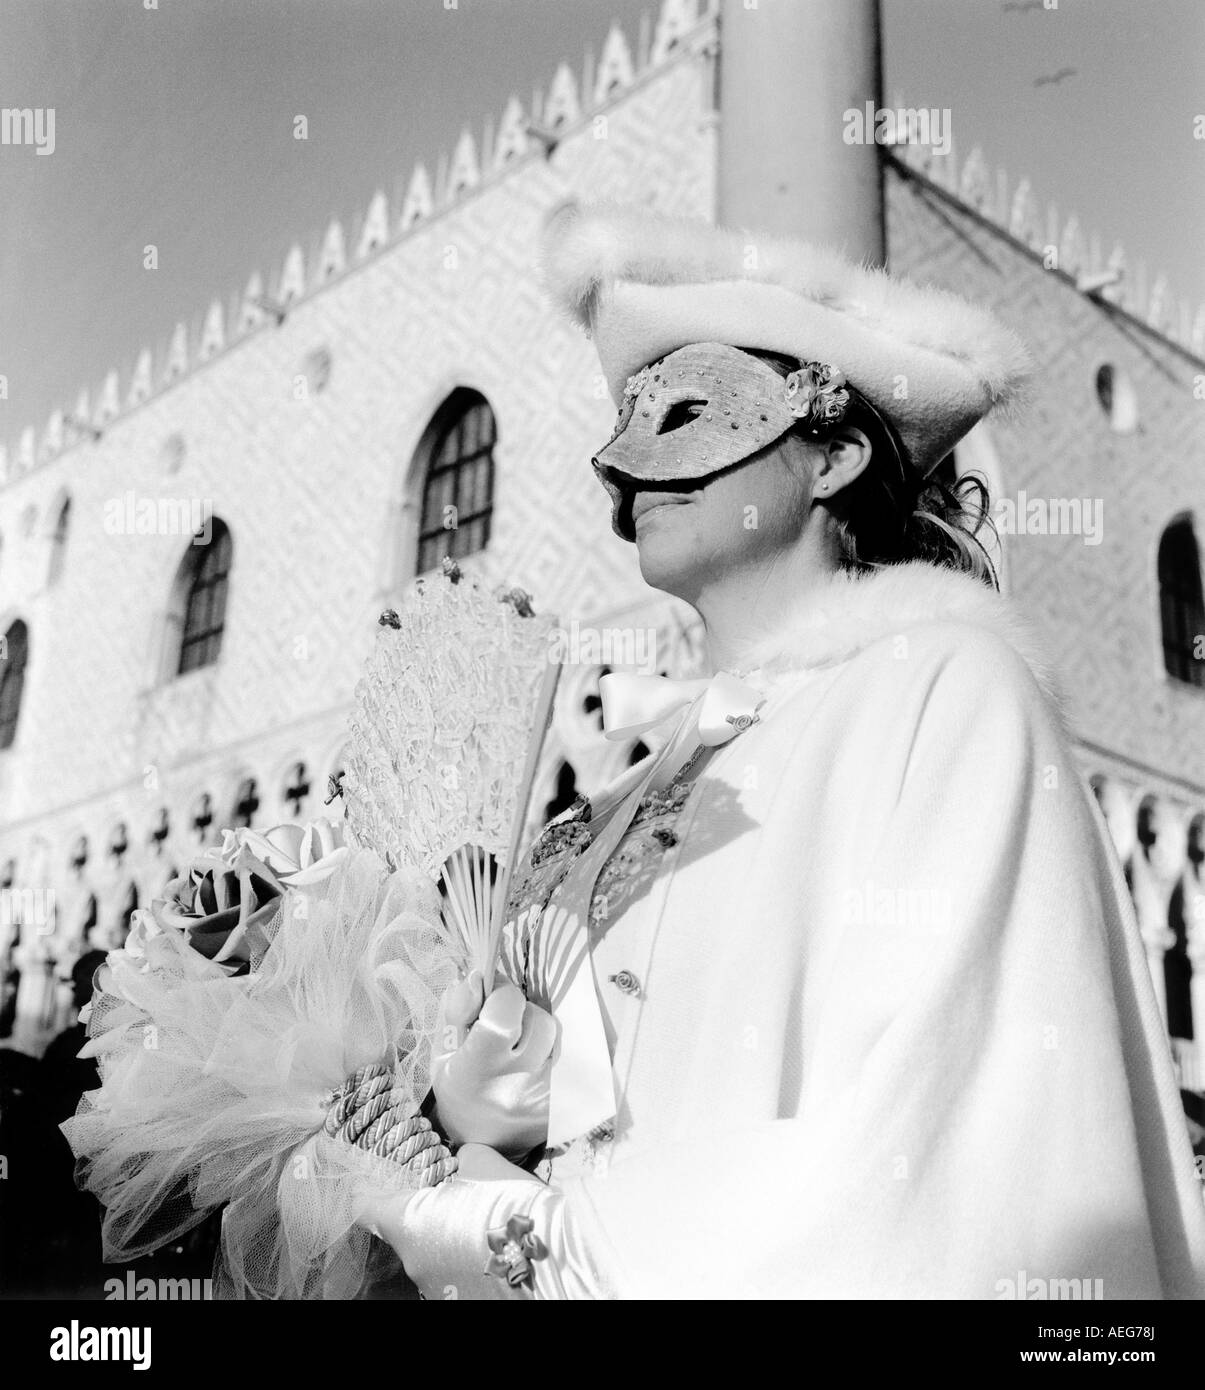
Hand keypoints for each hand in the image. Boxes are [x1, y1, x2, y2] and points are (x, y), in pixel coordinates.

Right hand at [431, 971, 555, 1158]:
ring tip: (520, 1052)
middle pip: (538, 1017)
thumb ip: (457, 1009)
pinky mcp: (568, 1104)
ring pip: (556, 1034)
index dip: (501, 995)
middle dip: (521, 1015)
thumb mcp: (444, 1051)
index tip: (491, 1003)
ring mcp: (547, 1097)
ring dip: (539, 1033)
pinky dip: (553, 1053)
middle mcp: (517, 1084)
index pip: (507, 1009)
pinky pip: (569, 1056)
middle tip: (506, 1034)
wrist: (484, 1144)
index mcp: (478, 1069)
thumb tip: (478, 977)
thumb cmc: (460, 1089)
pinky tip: (535, 1067)